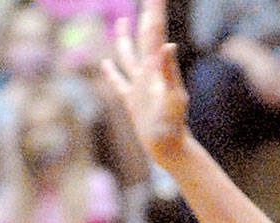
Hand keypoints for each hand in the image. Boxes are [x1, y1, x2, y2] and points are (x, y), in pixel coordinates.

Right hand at [106, 0, 187, 166]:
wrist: (171, 151)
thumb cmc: (172, 127)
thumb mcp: (173, 98)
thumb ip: (169, 71)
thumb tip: (168, 44)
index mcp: (155, 66)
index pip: (154, 30)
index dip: (154, 9)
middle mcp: (148, 72)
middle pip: (144, 35)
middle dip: (146, 14)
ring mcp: (139, 86)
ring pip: (129, 55)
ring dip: (125, 37)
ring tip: (122, 21)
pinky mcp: (132, 101)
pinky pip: (119, 82)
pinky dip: (112, 72)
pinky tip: (106, 64)